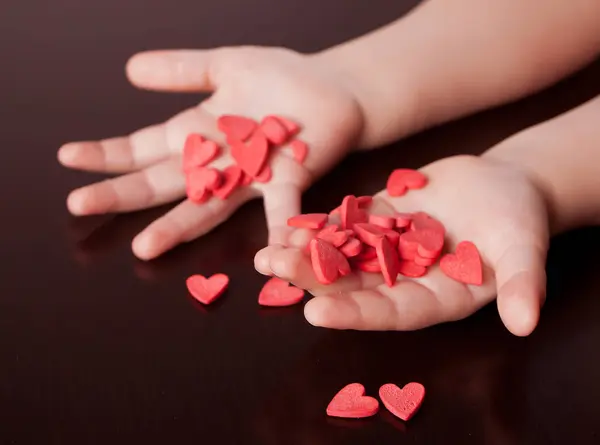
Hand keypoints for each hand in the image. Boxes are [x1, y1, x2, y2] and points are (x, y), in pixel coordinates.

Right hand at [58, 46, 363, 258]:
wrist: (334, 90)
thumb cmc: (281, 78)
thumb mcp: (225, 65)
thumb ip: (182, 70)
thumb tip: (129, 70)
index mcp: (199, 134)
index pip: (144, 146)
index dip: (108, 154)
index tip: (68, 157)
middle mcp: (218, 163)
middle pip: (164, 181)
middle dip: (123, 193)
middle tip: (80, 204)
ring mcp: (252, 177)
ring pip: (208, 205)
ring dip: (178, 227)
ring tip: (146, 245)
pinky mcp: (291, 179)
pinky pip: (282, 208)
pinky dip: (277, 230)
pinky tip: (267, 254)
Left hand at [255, 155, 549, 335]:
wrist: (505, 185)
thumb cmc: (520, 220)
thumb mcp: (524, 250)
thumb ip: (520, 284)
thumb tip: (525, 323)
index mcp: (435, 298)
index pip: (392, 312)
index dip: (356, 314)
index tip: (315, 314)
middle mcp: (404, 280)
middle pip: (355, 286)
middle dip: (314, 280)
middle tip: (274, 270)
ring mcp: (387, 251)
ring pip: (341, 258)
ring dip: (303, 256)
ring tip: (265, 254)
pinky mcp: (378, 221)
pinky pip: (344, 226)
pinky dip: (317, 226)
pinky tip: (285, 223)